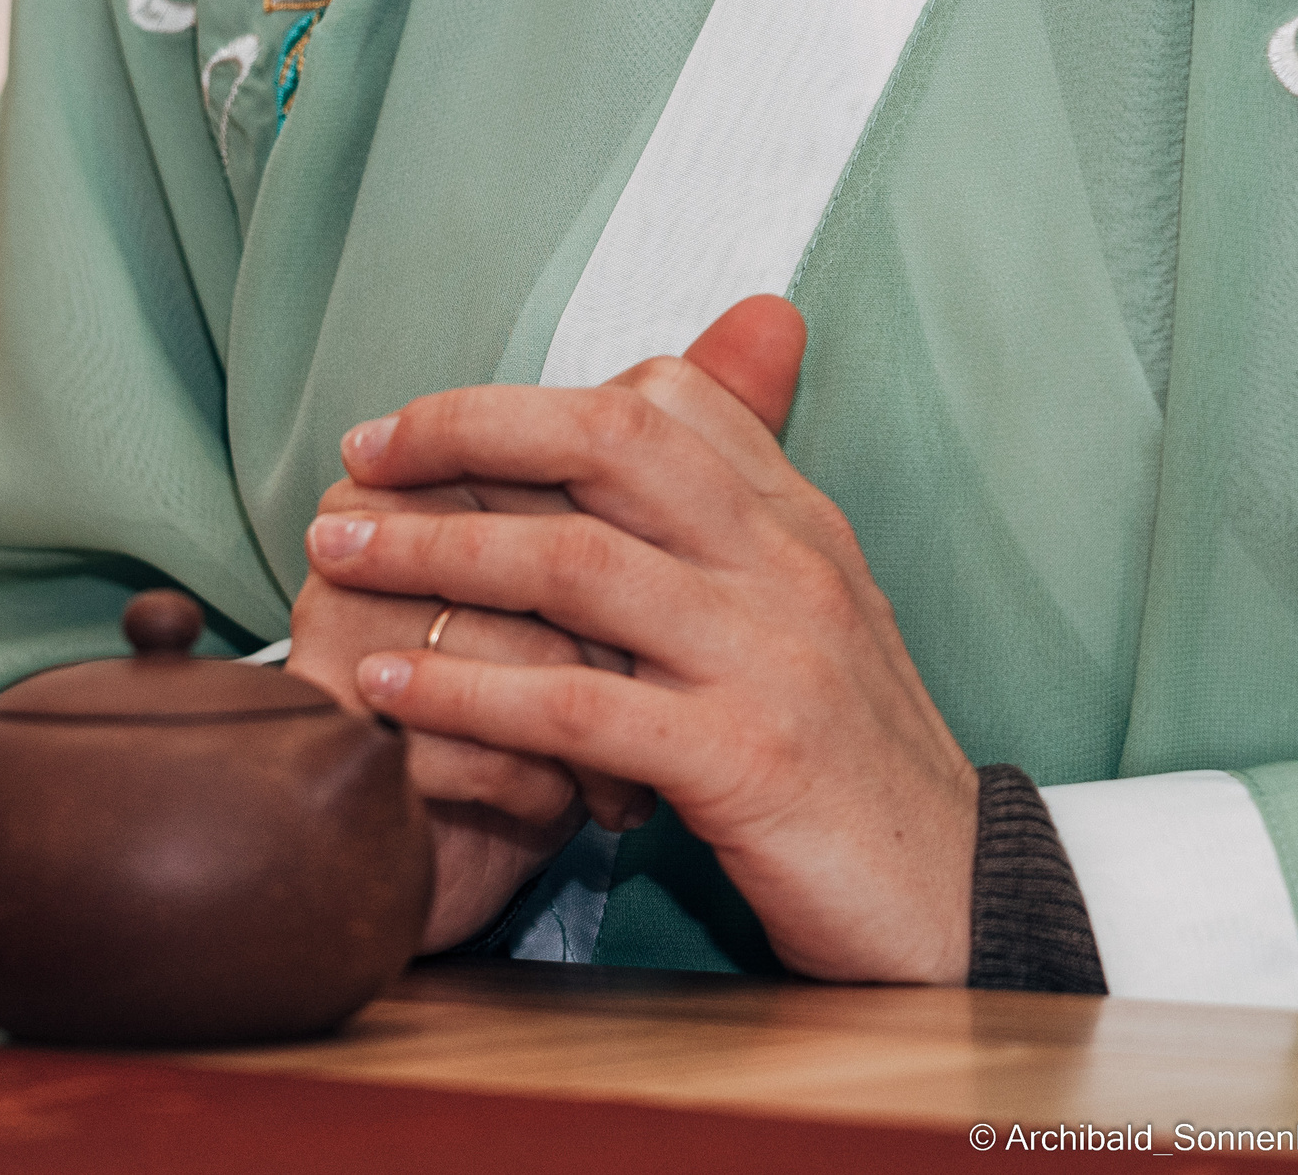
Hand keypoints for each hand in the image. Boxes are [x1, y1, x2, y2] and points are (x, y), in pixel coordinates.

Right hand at [287, 479, 644, 951]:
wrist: (456, 859)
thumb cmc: (549, 710)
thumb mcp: (623, 581)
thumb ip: (690, 444)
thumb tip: (780, 324)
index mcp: (426, 482)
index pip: (563, 473)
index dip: (640, 557)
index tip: (669, 619)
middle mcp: (367, 541)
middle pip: (546, 552)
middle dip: (625, 646)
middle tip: (665, 702)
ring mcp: (343, 636)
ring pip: (515, 646)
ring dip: (596, 730)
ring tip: (629, 778)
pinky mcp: (347, 738)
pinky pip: (470, 743)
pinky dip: (545, 787)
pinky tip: (566, 809)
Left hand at [313, 297, 978, 983]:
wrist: (962, 905)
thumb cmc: (848, 758)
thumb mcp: (801, 615)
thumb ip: (726, 514)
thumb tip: (660, 391)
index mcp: (797, 522)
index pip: (662, 402)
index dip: (524, 400)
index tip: (419, 427)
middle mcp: (789, 566)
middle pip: (610, 445)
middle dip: (464, 434)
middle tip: (357, 458)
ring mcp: (770, 660)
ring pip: (576, 565)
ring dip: (435, 552)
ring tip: (336, 555)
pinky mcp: (745, 762)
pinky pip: (574, 706)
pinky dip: (465, 690)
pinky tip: (388, 682)